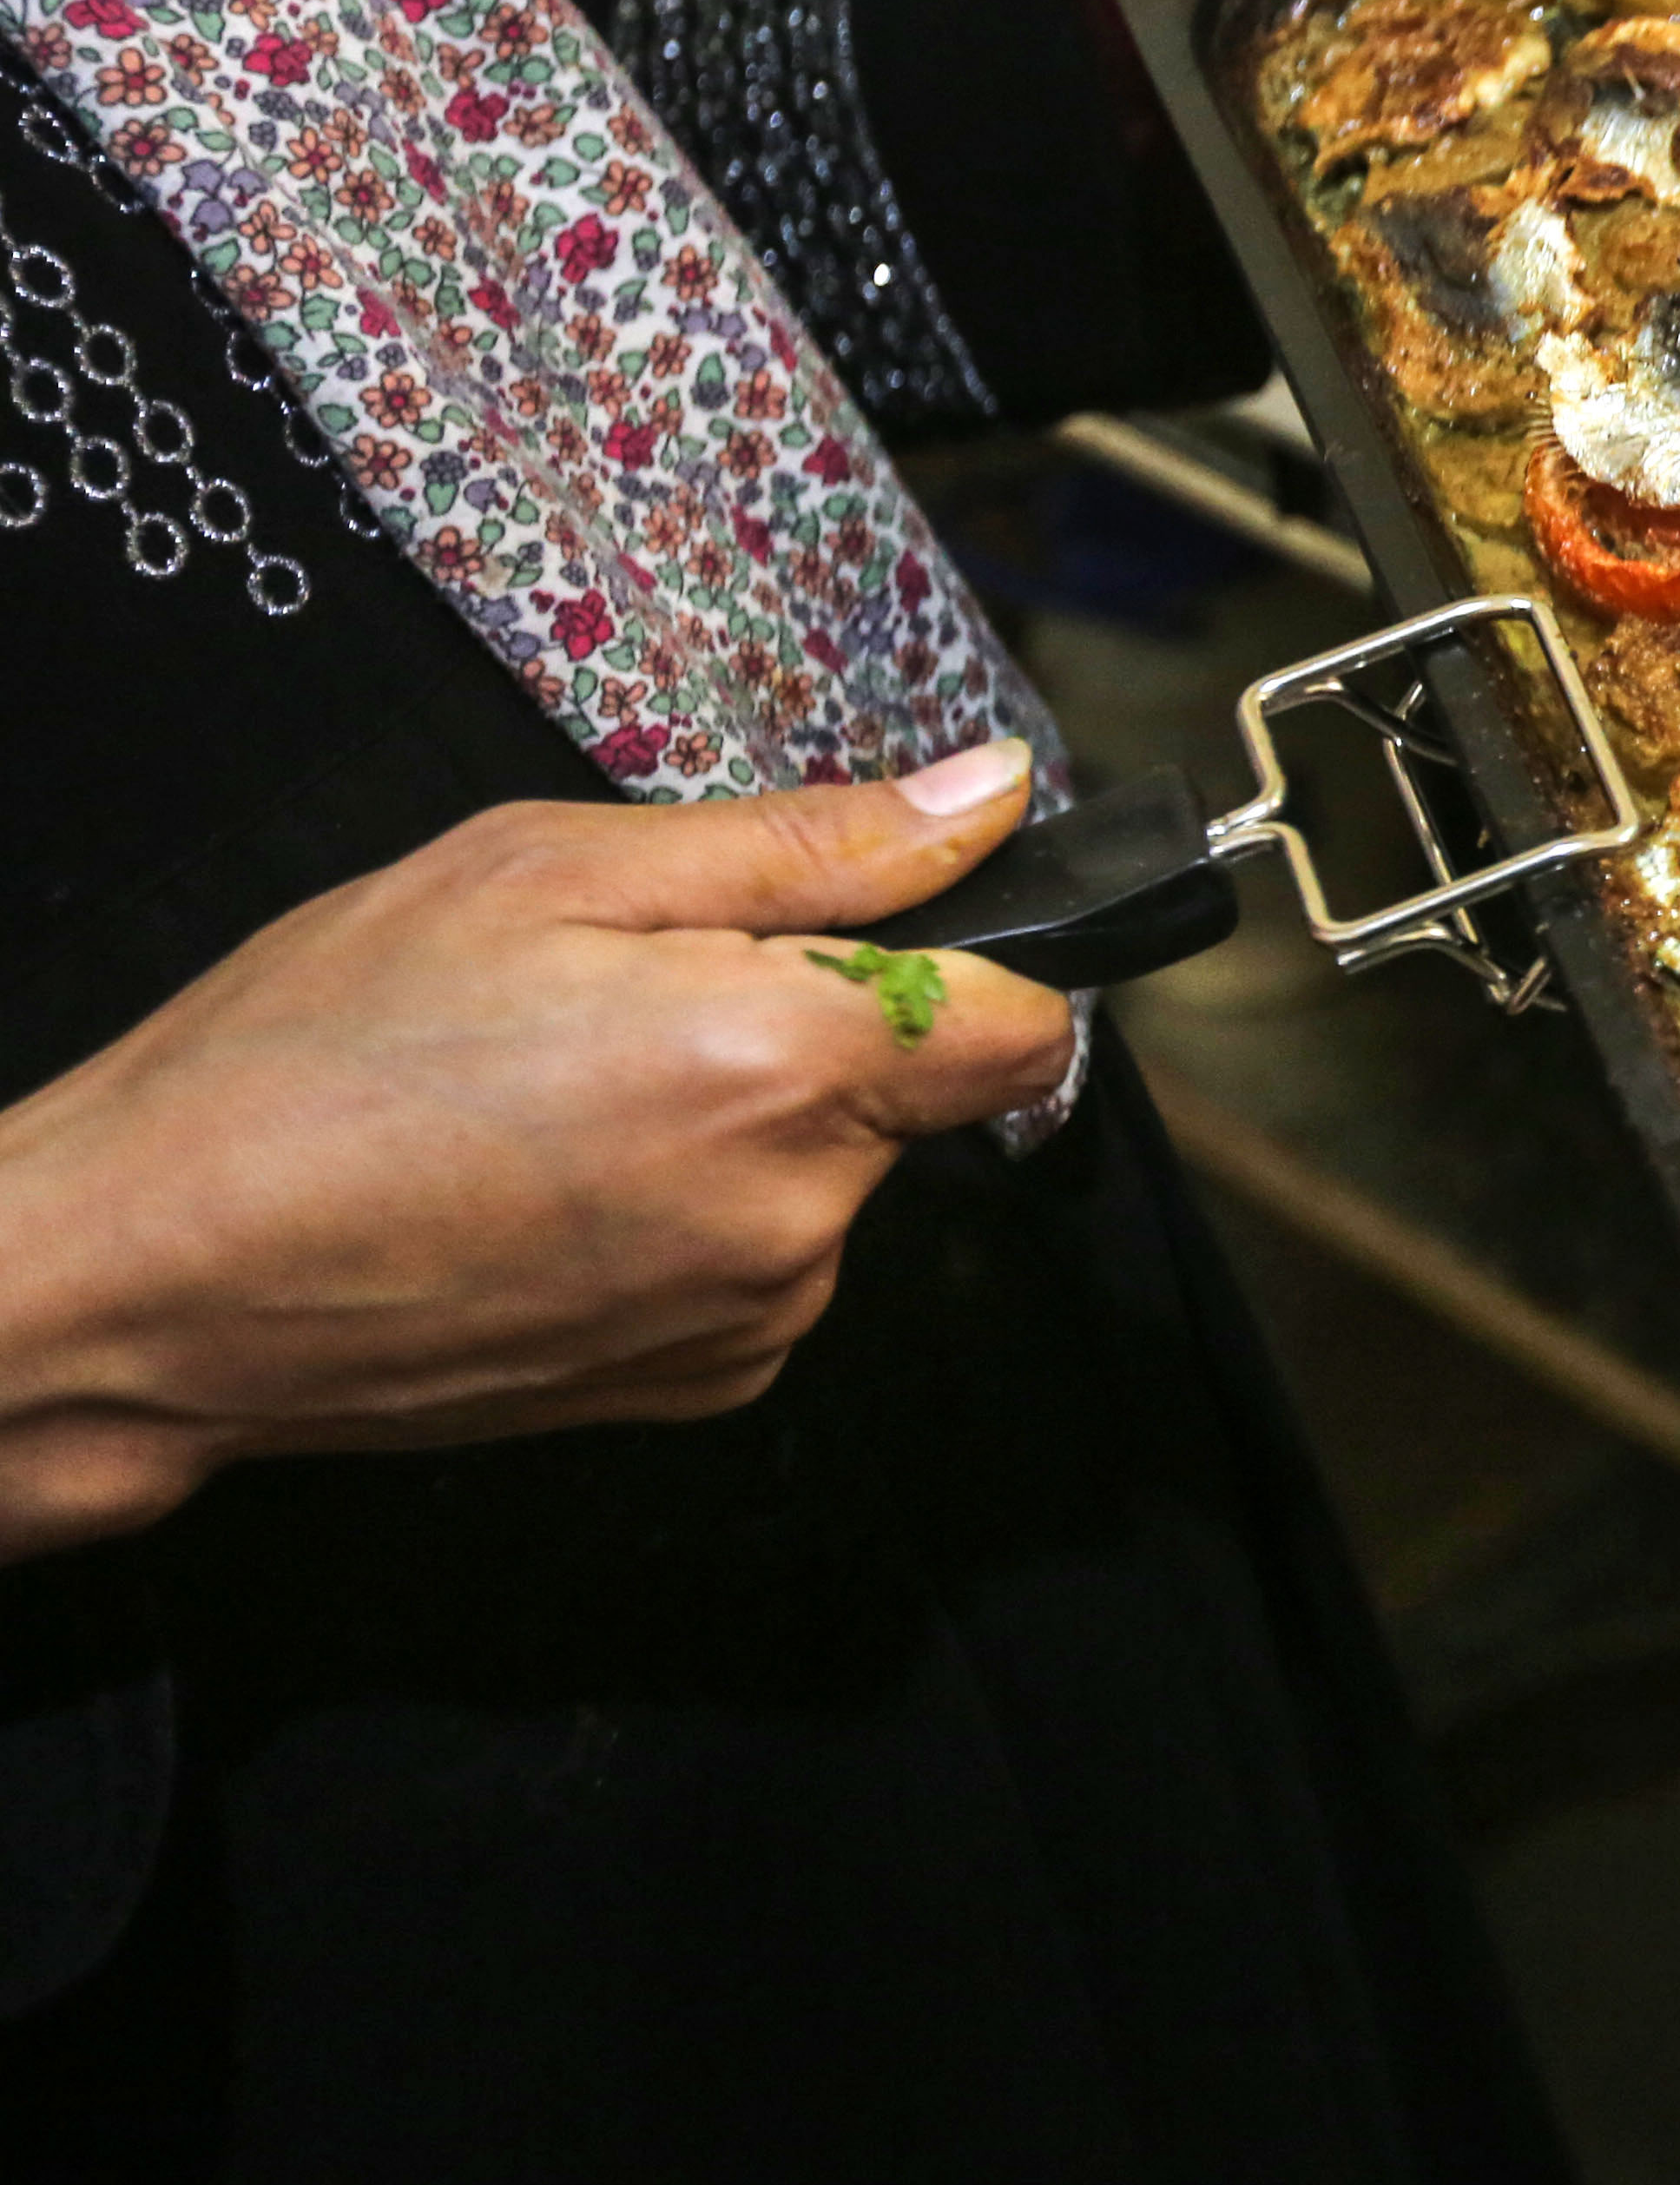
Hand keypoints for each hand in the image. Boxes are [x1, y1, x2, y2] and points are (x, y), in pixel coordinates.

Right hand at [0, 742, 1076, 1559]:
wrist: (152, 1277)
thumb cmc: (315, 1057)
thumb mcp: (547, 872)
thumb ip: (807, 844)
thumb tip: (988, 800)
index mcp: (781, 1067)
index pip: (1022, 1021)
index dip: (974, 954)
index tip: (868, 927)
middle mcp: (797, 1217)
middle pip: (905, 1090)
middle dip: (802, 1025)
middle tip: (612, 1000)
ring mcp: (749, 1319)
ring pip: (825, 1175)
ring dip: (737, 1122)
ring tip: (550, 1099)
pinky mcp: (696, 1385)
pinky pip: (757, 1261)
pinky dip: (689, 1211)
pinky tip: (545, 1185)